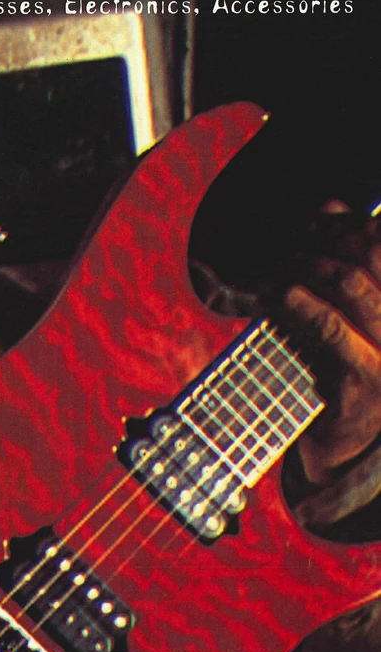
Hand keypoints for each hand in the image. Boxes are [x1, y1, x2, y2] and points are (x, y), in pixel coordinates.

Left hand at [276, 202, 380, 487]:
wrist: (341, 445)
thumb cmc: (343, 367)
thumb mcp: (352, 312)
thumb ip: (348, 259)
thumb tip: (330, 206)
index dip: (351, 222)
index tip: (316, 221)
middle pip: (372, 253)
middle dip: (324, 240)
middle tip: (290, 249)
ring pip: (352, 283)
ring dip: (306, 265)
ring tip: (280, 271)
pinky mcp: (365, 381)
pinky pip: (331, 328)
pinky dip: (299, 304)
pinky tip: (281, 297)